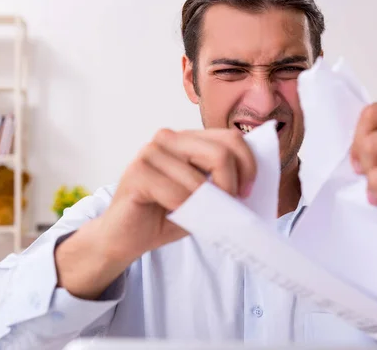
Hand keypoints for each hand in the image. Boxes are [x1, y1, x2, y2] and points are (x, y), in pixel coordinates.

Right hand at [99, 128, 255, 262]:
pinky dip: (184, 210)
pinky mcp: (137, 172)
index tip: (246, 192)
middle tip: (228, 206)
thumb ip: (222, 184)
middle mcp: (168, 138)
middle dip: (231, 185)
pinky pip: (177, 193)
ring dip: (204, 205)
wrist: (125, 237)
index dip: (248, 165)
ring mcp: (150, 152)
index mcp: (187, 139)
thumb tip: (251, 186)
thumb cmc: (165, 215)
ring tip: (195, 216)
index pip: (231, 138)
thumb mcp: (203, 198)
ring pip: (199, 178)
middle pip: (221, 152)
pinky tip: (173, 214)